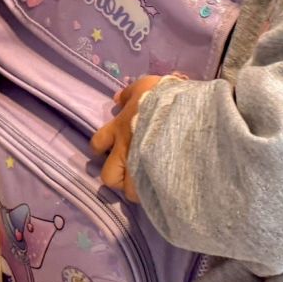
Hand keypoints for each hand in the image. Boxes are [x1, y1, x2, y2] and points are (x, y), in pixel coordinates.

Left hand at [90, 76, 172, 200]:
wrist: (185, 113)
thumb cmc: (164, 96)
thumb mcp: (145, 86)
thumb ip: (130, 93)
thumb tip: (118, 98)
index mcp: (119, 129)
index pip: (97, 144)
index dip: (100, 149)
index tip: (109, 150)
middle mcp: (125, 152)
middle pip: (108, 177)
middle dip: (117, 178)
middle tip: (130, 173)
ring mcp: (141, 168)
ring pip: (130, 192)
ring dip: (138, 190)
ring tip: (150, 186)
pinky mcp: (159, 180)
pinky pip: (152, 196)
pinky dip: (156, 195)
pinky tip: (166, 190)